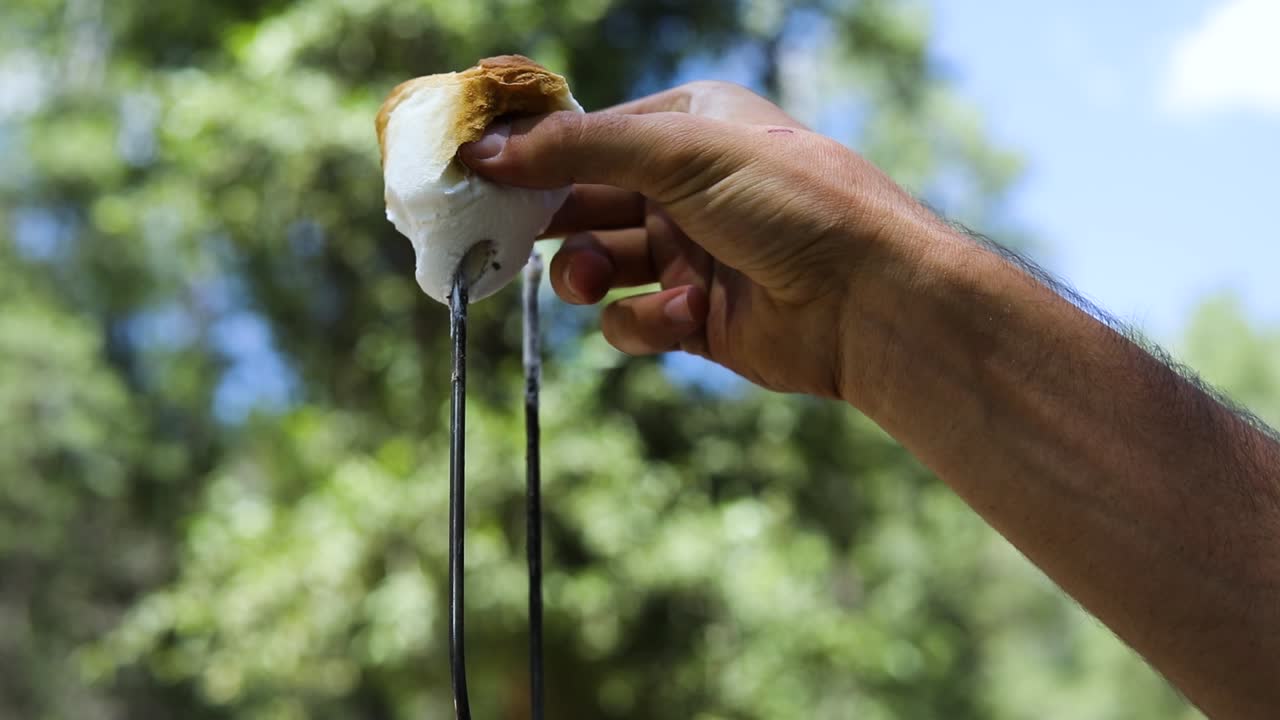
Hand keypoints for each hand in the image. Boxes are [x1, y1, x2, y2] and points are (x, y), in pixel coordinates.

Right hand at [460, 81, 931, 398]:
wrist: (868, 298)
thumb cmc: (789, 200)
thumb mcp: (680, 151)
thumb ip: (579, 149)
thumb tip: (488, 149)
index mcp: (687, 127)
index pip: (588, 136)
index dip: (533, 156)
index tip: (479, 172)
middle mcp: (684, 189)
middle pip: (583, 203)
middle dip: (549, 222)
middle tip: (503, 235)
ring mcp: (689, 254)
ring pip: (597, 267)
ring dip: (586, 277)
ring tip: (591, 283)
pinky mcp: (694, 318)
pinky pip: (633, 322)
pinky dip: (646, 323)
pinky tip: (684, 315)